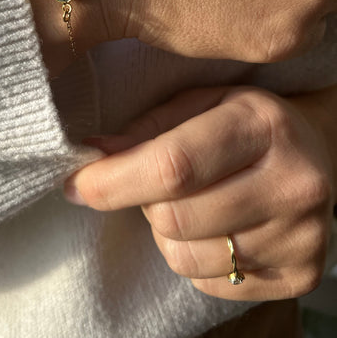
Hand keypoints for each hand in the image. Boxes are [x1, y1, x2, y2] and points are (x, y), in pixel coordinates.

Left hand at [64, 85, 336, 300]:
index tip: (75, 183)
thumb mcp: (200, 102)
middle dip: (141, 202)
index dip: (113, 181)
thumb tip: (91, 155)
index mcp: (263, 127)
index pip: (173, 166)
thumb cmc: (245, 121)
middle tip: (150, 181)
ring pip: (184, 257)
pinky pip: (209, 284)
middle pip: (173, 220)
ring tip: (189, 201)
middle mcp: (293, 186)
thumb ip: (147, 127)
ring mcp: (302, 238)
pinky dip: (193, 256)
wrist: (318, 154)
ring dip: (166, 232)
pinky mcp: (300, 276)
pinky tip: (215, 225)